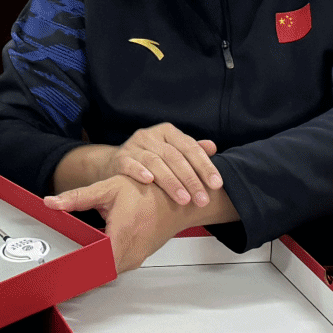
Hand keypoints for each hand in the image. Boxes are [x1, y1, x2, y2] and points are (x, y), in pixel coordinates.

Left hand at [45, 175, 238, 272]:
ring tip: (69, 269)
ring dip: (90, 270)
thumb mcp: (109, 188)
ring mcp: (136, 258)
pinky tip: (90, 258)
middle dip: (78, 274)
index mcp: (122, 235)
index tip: (58, 276)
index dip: (75, 273)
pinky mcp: (138, 258)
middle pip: (99, 273)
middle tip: (57, 274)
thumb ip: (77, 197)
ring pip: (108, 272)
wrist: (177, 196)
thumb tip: (52, 202)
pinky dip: (102, 265)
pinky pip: (116, 267)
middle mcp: (131, 252)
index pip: (95, 265)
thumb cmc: (148, 191)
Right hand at [89, 124, 222, 207]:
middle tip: (202, 199)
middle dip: (191, 180)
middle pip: (174, 156)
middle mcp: (150, 136)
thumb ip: (191, 151)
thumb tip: (212, 147)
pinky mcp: (119, 158)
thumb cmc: (151, 159)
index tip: (217, 185)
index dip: (205, 166)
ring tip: (184, 199)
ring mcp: (133, 146)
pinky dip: (139, 171)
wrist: (116, 163)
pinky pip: (130, 164)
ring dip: (171, 182)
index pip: (190, 147)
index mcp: (167, 132)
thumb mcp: (172, 152)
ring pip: (155, 162)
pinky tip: (149, 181)